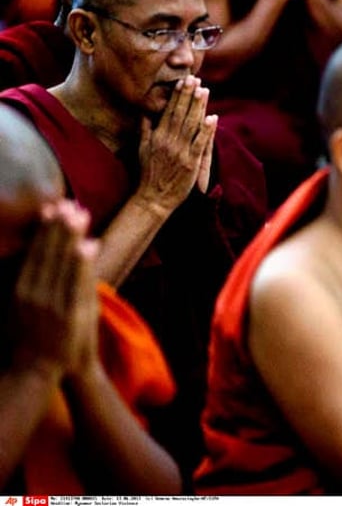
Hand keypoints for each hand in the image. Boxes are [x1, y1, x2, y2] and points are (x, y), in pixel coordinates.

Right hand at [10, 200, 98, 379]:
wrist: (33, 373)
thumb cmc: (26, 342)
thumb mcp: (19, 309)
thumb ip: (26, 285)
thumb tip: (26, 259)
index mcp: (19, 290)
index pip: (33, 253)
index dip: (44, 230)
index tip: (51, 207)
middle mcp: (32, 293)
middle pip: (48, 253)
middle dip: (59, 226)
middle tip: (69, 202)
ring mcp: (50, 303)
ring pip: (63, 263)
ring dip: (72, 236)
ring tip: (81, 214)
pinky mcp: (68, 314)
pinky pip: (77, 283)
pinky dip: (82, 263)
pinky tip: (88, 244)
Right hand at [136, 76, 216, 214]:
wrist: (153, 198)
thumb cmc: (148, 173)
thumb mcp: (141, 149)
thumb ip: (144, 130)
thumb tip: (144, 112)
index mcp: (157, 136)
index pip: (168, 111)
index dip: (177, 95)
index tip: (183, 81)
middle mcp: (168, 141)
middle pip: (180, 113)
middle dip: (188, 95)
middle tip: (195, 78)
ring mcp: (180, 151)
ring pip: (190, 124)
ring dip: (198, 107)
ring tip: (204, 90)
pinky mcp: (191, 162)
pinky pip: (200, 143)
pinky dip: (206, 130)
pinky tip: (213, 118)